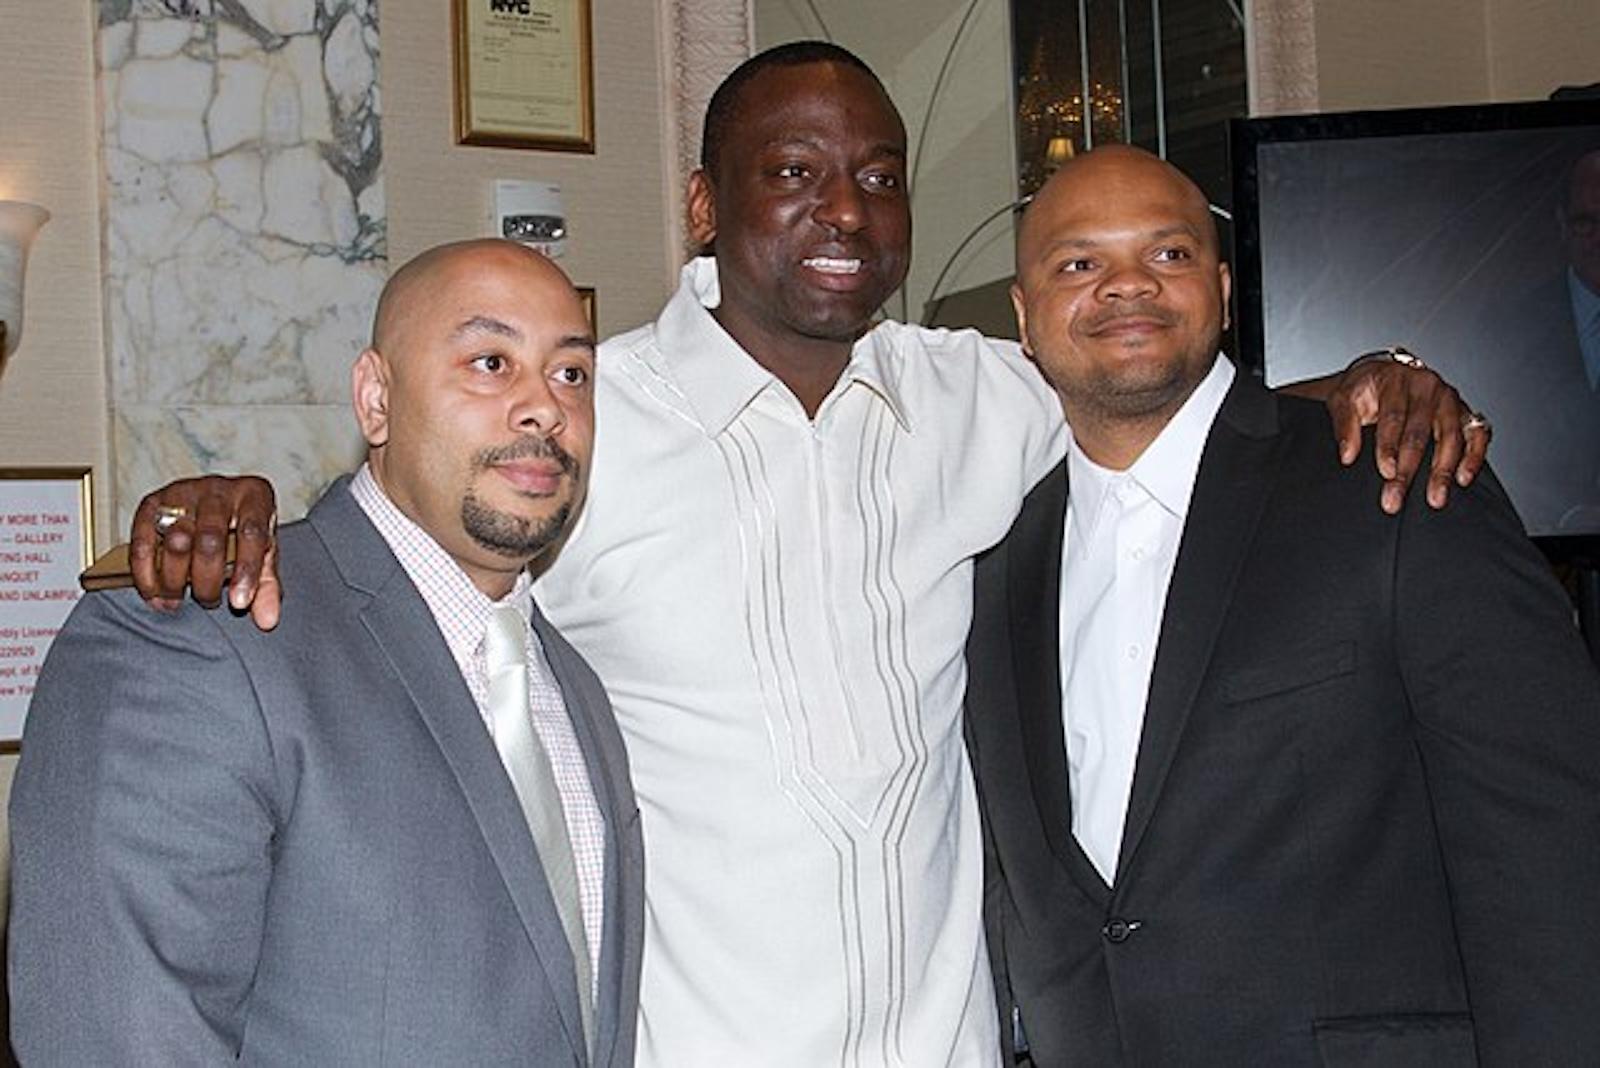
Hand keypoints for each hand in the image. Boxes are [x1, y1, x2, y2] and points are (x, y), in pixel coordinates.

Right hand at [129, 475, 280, 629]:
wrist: (216, 504)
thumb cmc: (243, 532)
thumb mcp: (263, 555)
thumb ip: (267, 587)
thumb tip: (267, 620)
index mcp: (254, 496)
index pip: (253, 533)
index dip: (247, 571)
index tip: (239, 603)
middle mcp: (218, 489)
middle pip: (210, 539)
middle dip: (207, 580)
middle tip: (208, 601)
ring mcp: (183, 493)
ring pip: (176, 540)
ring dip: (175, 580)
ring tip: (178, 602)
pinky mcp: (152, 503)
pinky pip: (142, 542)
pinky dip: (146, 574)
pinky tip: (154, 594)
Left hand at [1322, 355, 1489, 513]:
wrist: (1382, 375)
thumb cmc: (1363, 389)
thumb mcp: (1343, 399)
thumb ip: (1344, 425)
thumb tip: (1348, 456)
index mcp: (1396, 379)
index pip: (1394, 416)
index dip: (1389, 446)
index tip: (1386, 472)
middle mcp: (1427, 386)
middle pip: (1420, 431)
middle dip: (1410, 468)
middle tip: (1396, 497)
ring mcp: (1449, 398)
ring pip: (1451, 436)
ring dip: (1443, 470)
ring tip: (1435, 498)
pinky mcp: (1464, 411)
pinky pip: (1477, 433)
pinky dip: (1474, 456)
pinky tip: (1463, 478)